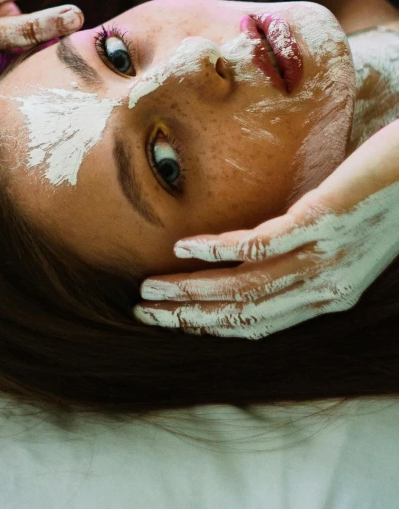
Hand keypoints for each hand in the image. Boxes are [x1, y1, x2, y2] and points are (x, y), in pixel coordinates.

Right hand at [133, 119, 398, 338]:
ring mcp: (324, 257)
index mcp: (331, 296)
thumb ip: (309, 254)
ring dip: (190, 291)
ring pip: (244, 288)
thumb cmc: (385, 194)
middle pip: (245, 314)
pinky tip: (183, 247)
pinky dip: (214, 251)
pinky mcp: (321, 222)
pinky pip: (258, 246)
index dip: (212, 326)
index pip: (260, 324)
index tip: (175, 320)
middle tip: (146, 314)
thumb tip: (259, 253)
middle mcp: (327, 288)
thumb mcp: (348, 238)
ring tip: (150, 287)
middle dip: (190, 317)